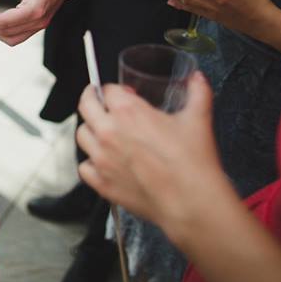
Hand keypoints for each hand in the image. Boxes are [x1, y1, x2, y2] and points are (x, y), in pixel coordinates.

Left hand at [75, 74, 228, 242]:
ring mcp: (102, 159)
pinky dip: (90, 162)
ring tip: (103, 132)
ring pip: (82, 135)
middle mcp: (108, 132)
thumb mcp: (198, 119)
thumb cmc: (193, 163)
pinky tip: (103, 161)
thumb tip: (198, 79)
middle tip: (100, 101)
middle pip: (86, 106)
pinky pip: (84, 167)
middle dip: (92, 99)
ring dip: (91, 129)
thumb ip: (198, 92)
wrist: (191, 202)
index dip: (116, 90)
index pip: (108, 90)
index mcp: (127, 111)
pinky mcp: (102, 183)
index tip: (122, 94)